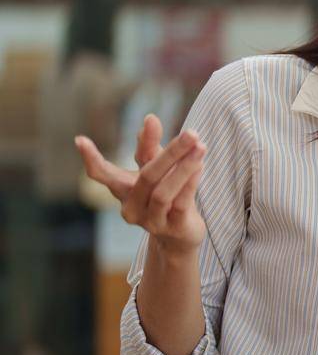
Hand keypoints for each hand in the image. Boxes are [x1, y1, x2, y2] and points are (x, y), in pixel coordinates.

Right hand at [76, 114, 207, 254]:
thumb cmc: (165, 194)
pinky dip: (190, 183)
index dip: (90, 158)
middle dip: (171, 153)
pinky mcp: (173, 229)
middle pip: (148, 176)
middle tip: (191, 133)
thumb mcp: (155, 169)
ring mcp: (151, 221)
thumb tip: (150, 119)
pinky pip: (181, 203)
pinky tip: (200, 167)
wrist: (180, 236)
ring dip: (184, 168)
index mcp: (122, 190)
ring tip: (200, 147)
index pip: (101, 174)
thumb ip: (150, 147)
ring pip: (163, 192)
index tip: (79, 139)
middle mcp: (132, 207)